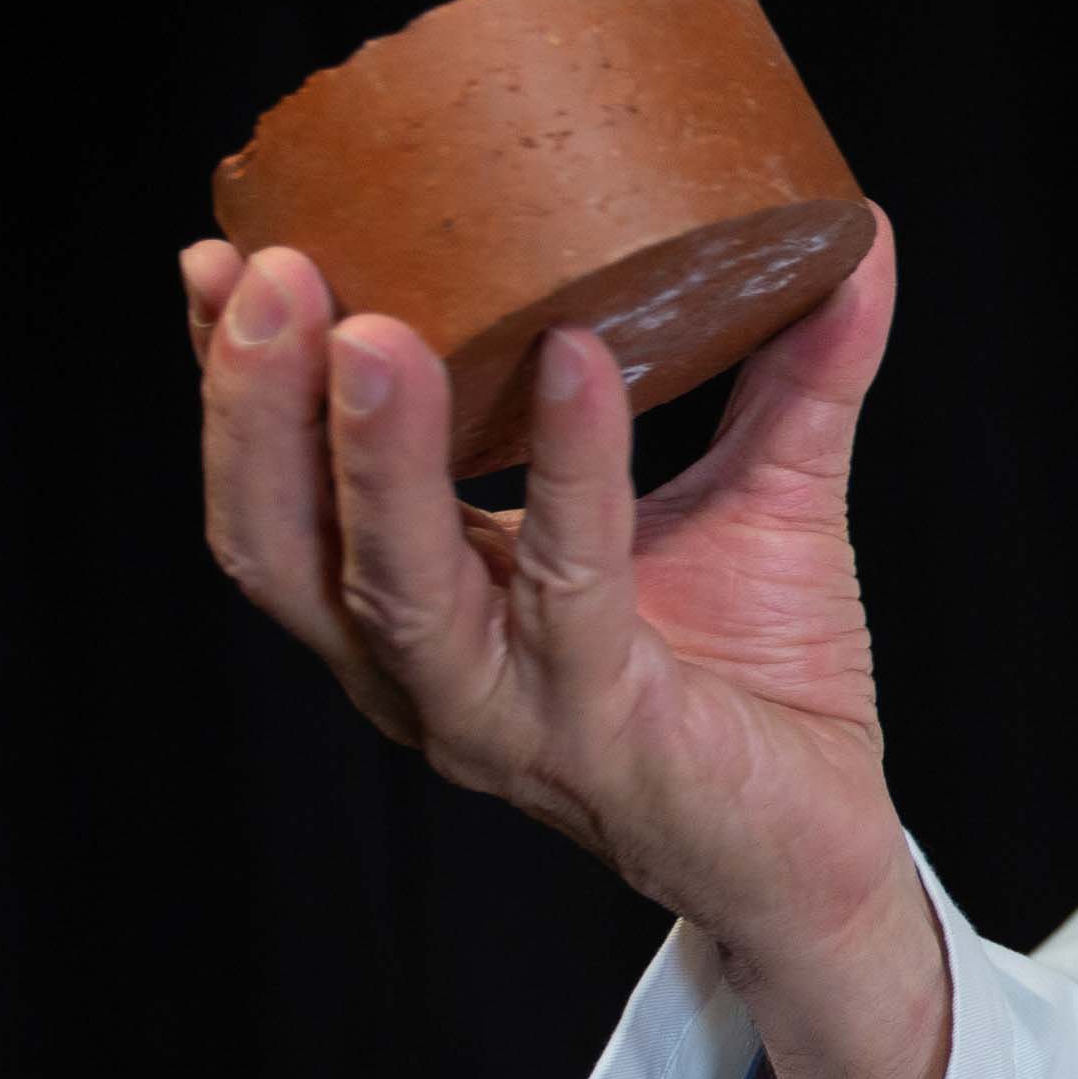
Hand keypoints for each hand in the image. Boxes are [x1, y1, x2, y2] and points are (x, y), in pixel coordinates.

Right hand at [187, 206, 945, 1078]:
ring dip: (369, 455)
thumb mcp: (768, 490)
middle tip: (268, 271)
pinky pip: (568, 592)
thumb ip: (798, 364)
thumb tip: (860, 232)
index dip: (235, 386)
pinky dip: (570, 473)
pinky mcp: (602, 731)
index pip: (286, 495)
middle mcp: (429, 669)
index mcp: (423, 606)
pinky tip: (578, 365)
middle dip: (255, 407)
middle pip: (283, 546)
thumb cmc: (764, 677)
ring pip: (388, 587)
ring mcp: (506, 712)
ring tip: (372, 330)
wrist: (828, 845)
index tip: (218, 256)